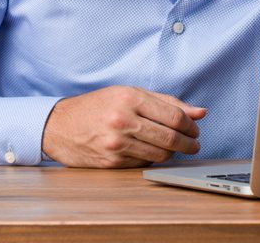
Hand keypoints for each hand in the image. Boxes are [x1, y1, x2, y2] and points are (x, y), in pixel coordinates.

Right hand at [40, 86, 206, 167]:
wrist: (59, 125)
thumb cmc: (96, 106)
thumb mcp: (128, 94)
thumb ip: (165, 102)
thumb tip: (200, 112)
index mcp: (129, 98)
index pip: (174, 116)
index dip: (190, 126)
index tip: (195, 130)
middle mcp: (123, 120)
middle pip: (170, 138)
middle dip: (188, 143)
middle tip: (194, 144)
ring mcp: (117, 143)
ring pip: (160, 154)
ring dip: (172, 153)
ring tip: (173, 148)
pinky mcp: (112, 161)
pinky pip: (144, 164)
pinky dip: (151, 159)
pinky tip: (149, 152)